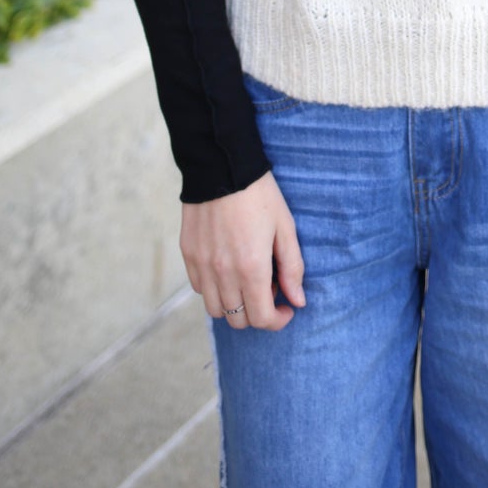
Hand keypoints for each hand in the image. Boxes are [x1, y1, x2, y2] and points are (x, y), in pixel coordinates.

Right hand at [180, 170, 305, 331]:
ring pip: (216, 309)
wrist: (222, 166)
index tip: (286, 308)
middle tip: (268, 286)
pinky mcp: (189, 255)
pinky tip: (227, 267)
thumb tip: (298, 301)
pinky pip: (200, 288)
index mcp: (251, 268)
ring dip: (234, 304)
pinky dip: (215, 288)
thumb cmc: (260, 195)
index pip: (262, 318)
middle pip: (238, 320)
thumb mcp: (285, 228)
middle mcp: (223, 273)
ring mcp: (202, 266)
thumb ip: (292, 268)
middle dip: (257, 312)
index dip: (278, 320)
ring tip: (246, 278)